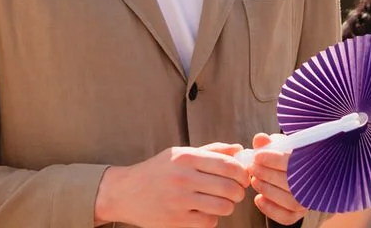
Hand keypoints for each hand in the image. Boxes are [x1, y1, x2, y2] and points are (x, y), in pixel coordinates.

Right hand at [94, 142, 250, 226]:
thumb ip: (211, 151)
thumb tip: (239, 149)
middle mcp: (183, 178)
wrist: (125, 192)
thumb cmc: (158, 171)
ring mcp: (179, 201)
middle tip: (236, 192)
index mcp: (186, 157)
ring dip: (227, 206)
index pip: (228, 165)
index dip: (243, 173)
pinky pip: (208, 221)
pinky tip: (204, 211)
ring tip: (221, 202)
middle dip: (239, 192)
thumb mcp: (180, 154)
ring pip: (222, 207)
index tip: (244, 177)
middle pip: (229, 188)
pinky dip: (212, 218)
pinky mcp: (176, 220)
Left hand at [248, 133, 304, 224]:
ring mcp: (307, 200)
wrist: (296, 169)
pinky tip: (258, 199)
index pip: (293, 163)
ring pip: (289, 201)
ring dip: (267, 190)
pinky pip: (287, 217)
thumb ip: (269, 142)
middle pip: (290, 183)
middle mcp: (314, 183)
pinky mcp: (300, 213)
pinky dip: (270, 210)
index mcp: (312, 161)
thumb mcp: (280, 144)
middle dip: (267, 175)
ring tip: (254, 180)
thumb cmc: (287, 154)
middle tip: (252, 168)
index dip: (273, 160)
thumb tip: (259, 139)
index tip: (257, 156)